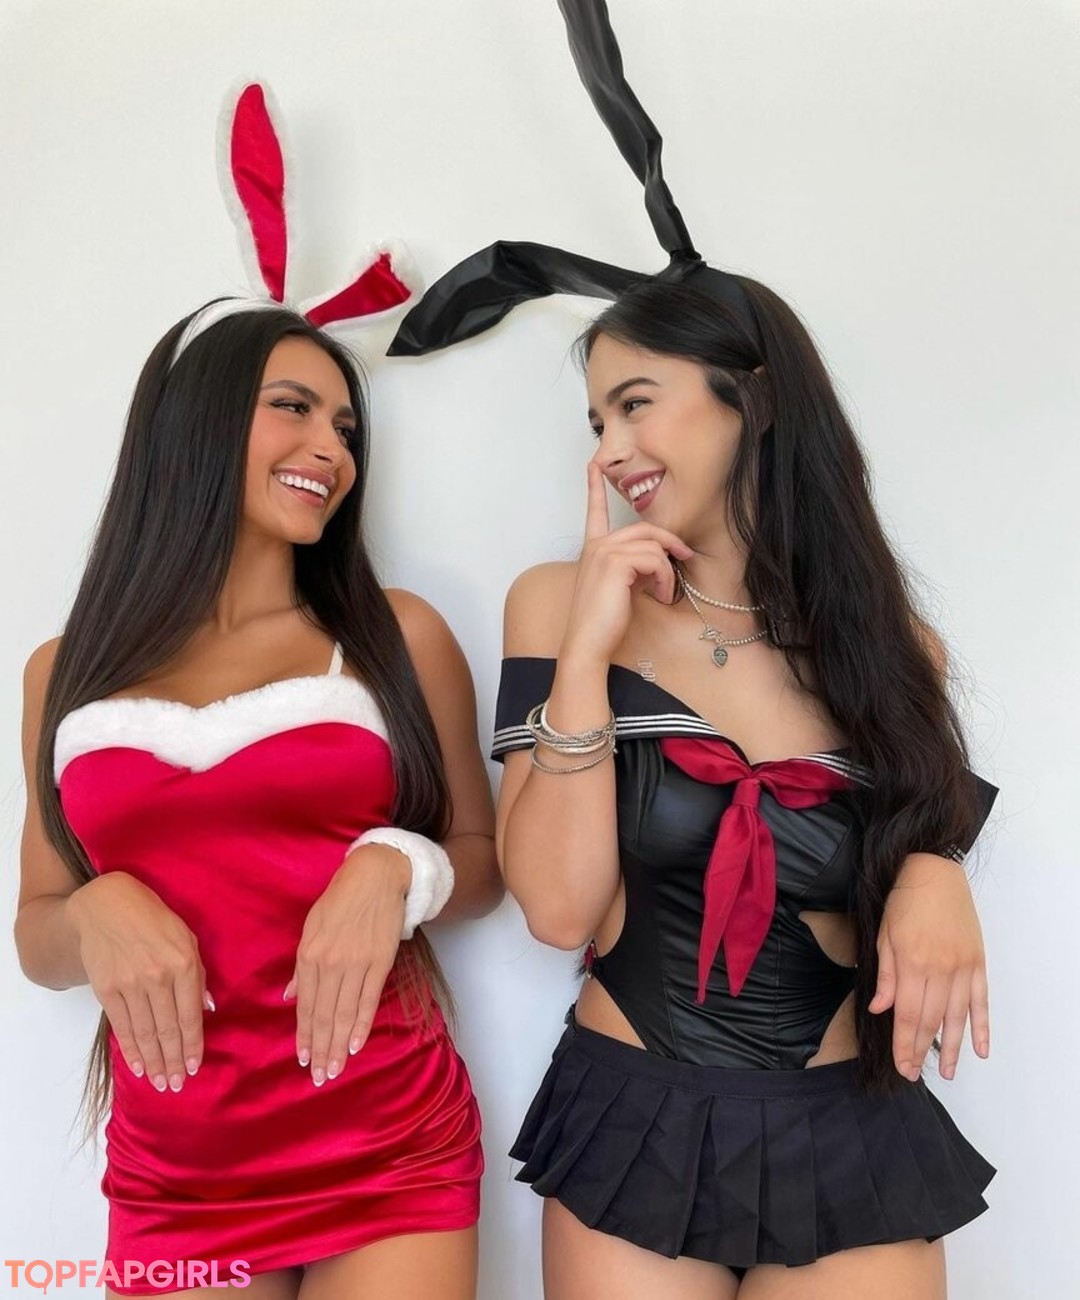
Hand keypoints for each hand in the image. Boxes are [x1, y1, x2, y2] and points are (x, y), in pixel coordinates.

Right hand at [67, 872, 211, 1093]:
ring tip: (161, 1083)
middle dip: (173, 1062)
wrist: (106, 905)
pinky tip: (138, 1066)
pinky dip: (131, 1049)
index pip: (190, 1016)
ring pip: (145, 1033)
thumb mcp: (187, 937)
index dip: (192, 1045)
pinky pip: (121, 1026)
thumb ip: (198, 975)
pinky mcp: (106, 989)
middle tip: (177, 1085)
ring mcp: (129, 984)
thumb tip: (207, 1010)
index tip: (194, 1067)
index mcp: (184, 963)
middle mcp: (158, 976)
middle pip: (167, 1030)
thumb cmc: (154, 919)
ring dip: (154, 1062)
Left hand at [283, 844, 409, 1085]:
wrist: (375, 876)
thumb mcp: (311, 927)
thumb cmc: (340, 899)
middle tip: (320, 1077)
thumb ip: (302, 966)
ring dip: (339, 1045)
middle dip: (320, 1049)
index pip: (305, 1005)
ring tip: (335, 1069)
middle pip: (324, 1015)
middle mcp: (330, 962)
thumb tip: (290, 997)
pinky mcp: (379, 962)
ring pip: (345, 1013)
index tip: (303, 1059)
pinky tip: (356, 1045)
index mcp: (309, 954)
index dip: (304, 1035)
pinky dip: (362, 1025)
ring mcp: (356, 963)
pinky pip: (368, 1000)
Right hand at [561, 461, 693, 666]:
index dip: (594, 487)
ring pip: (654, 546)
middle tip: (686, 556)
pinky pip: (656, 560)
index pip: (595, 512)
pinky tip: (659, 596)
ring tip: (663, 593)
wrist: (588, 643)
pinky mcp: (615, 562)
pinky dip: (665, 579)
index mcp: (593, 549)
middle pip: (645, 529)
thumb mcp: (622, 587)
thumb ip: (635, 566)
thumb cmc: (604, 621)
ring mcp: (604, 551)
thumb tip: (660, 560)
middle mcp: (597, 545)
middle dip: (670, 542)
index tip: (593, 465)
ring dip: (668, 571)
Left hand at [870, 853, 988, 1081]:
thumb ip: (885, 976)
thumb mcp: (883, 935)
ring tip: (949, 1073)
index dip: (904, 1044)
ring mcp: (962, 966)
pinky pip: (981, 1001)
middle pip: (930, 1020)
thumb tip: (881, 1010)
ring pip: (957, 1017)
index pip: (907, 1015)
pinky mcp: (978, 962)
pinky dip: (982, 1026)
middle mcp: (939, 968)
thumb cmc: (902, 902)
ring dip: (953, 1047)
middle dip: (921, 1050)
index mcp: (911, 962)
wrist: (934, 871)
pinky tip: (981, 1049)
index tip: (903, 1066)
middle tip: (916, 1074)